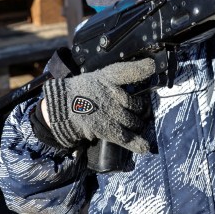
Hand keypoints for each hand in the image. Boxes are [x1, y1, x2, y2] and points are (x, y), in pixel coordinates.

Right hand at [39, 58, 156, 153]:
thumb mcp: (103, 75)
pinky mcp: (106, 129)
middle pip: (137, 104)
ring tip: (137, 122)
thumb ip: (126, 72)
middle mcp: (110, 95)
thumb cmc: (85, 89)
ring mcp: (109, 114)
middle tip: (143, 110)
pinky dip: (136, 143)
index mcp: (107, 79)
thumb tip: (151, 66)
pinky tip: (145, 147)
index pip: (126, 72)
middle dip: (143, 109)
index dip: (141, 68)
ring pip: (133, 121)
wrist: (62, 107)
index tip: (152, 66)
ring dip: (138, 124)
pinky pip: (125, 137)